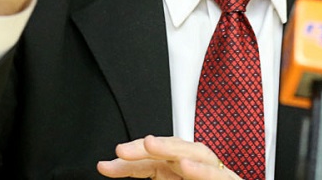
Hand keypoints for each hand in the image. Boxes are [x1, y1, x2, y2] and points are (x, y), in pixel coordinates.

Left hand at [97, 136, 242, 178]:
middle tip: (121, 150)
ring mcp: (215, 173)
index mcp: (179, 173)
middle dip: (146, 148)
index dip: (128, 163)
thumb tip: (113, 170)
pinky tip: (184, 166)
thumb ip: (151, 175)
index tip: (104, 166)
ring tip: (149, 145)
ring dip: (171, 148)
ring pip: (196, 153)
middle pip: (172, 149)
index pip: (152, 162)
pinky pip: (218, 174)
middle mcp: (196, 169)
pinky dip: (201, 170)